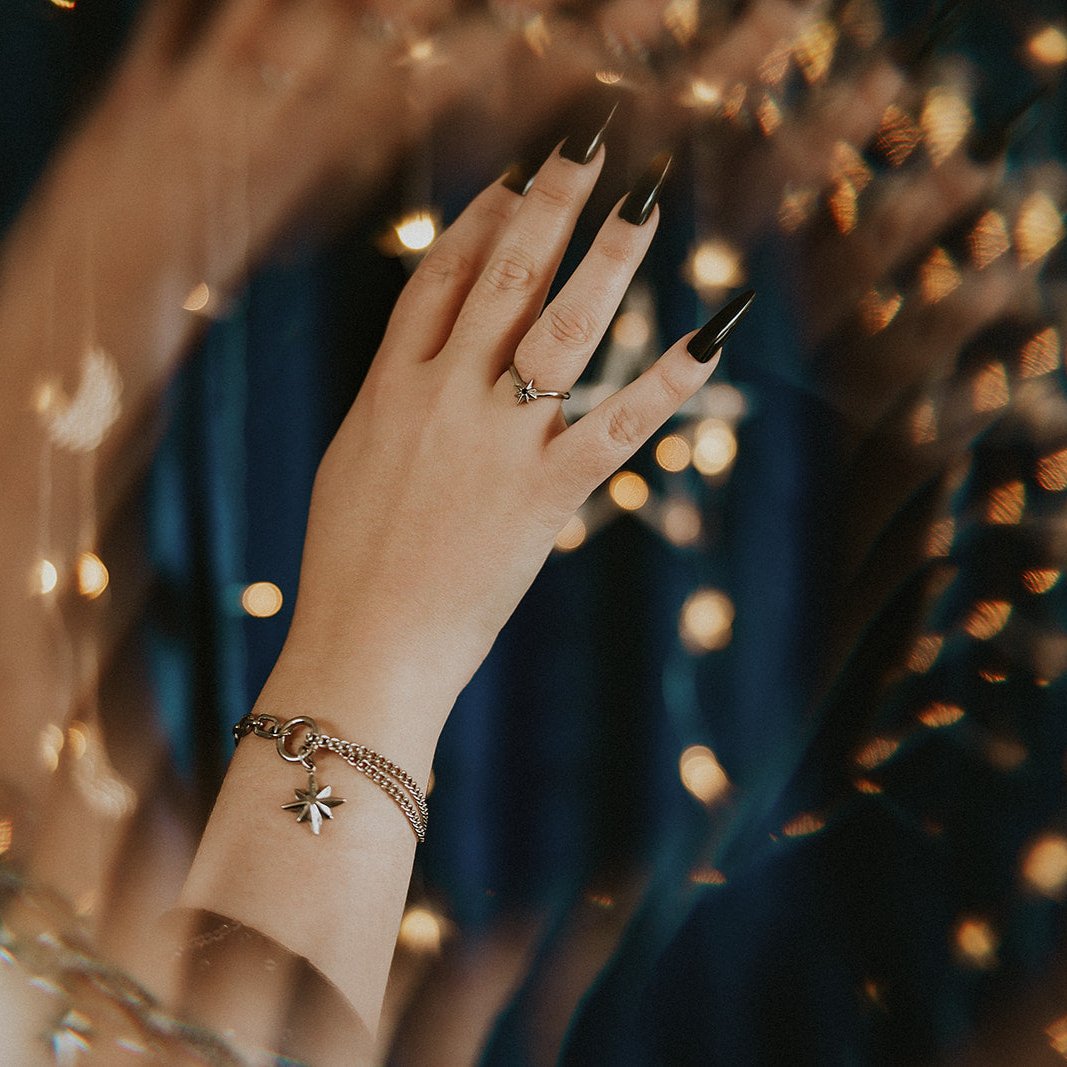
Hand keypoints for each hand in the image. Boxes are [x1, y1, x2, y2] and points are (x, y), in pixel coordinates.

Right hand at [281, 137, 740, 735]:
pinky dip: (666, 383)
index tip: (514, 182)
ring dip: (606, 260)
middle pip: (501, 279)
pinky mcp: (541, 496)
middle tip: (588, 147)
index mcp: (389, 389)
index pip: (437, 280)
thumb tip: (422, 366)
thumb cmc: (349, 565)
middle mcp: (442, 398)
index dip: (478, 222)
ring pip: (557, 329)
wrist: (366, 646)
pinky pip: (615, 426)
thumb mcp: (354, 466)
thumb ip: (392, 404)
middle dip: (548, 206)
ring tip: (644, 203)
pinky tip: (710, 338)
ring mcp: (494, 444)